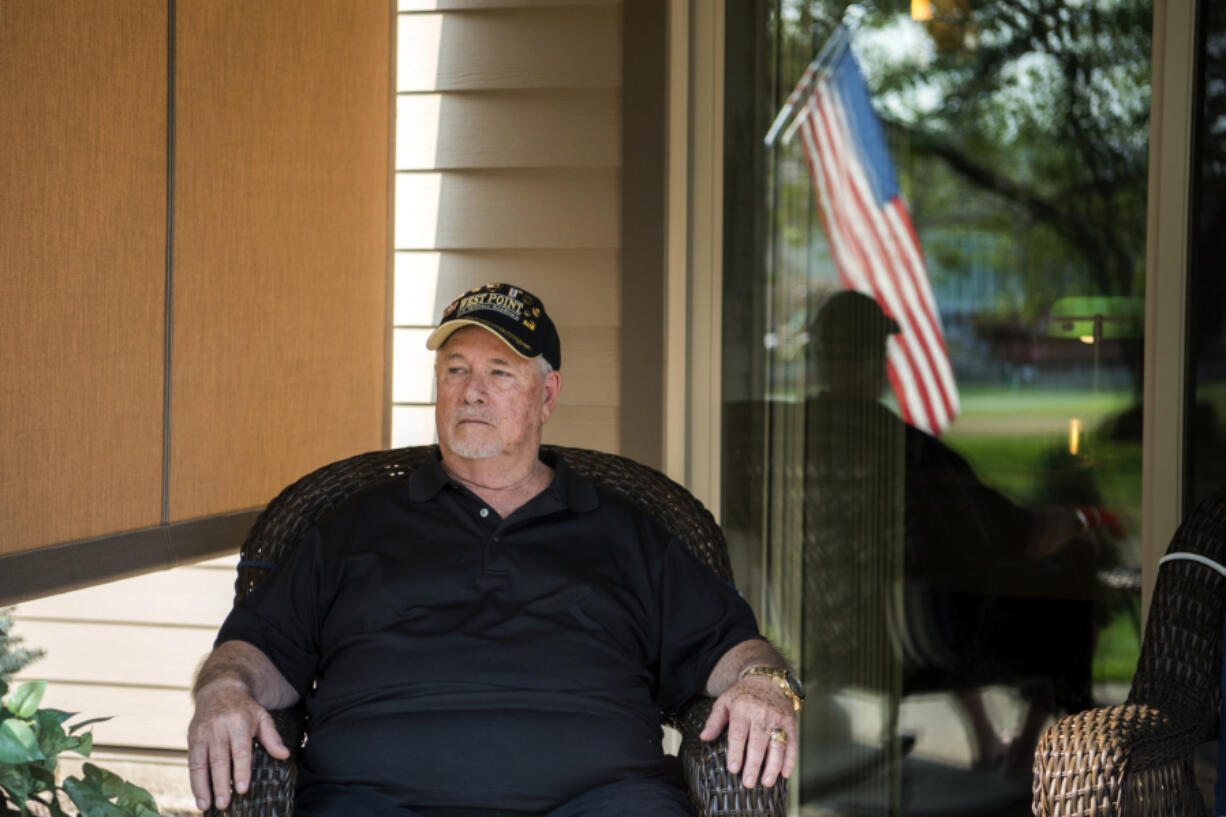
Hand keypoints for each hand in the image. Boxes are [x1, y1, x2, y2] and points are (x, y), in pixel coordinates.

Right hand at [187, 677, 290, 811]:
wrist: (219, 689)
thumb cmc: (244, 708)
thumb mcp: (262, 716)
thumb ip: (272, 737)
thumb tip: (284, 755)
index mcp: (239, 722)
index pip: (240, 750)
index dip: (241, 770)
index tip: (242, 789)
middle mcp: (218, 728)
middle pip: (219, 759)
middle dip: (221, 783)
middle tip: (224, 804)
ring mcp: (202, 733)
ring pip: (201, 763)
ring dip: (202, 787)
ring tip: (206, 806)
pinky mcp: (192, 738)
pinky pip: (191, 763)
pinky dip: (194, 781)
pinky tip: (199, 796)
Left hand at [699, 675, 797, 788]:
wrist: (769, 679)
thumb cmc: (743, 694)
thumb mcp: (724, 702)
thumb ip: (714, 721)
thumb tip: (704, 738)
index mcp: (742, 708)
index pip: (738, 734)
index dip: (736, 752)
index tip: (733, 769)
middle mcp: (761, 713)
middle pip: (758, 743)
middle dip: (753, 765)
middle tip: (748, 783)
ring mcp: (777, 718)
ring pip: (776, 745)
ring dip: (772, 766)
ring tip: (766, 782)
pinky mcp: (790, 722)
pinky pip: (792, 743)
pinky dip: (790, 759)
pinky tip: (785, 773)